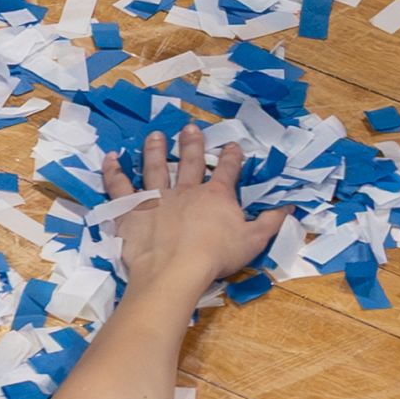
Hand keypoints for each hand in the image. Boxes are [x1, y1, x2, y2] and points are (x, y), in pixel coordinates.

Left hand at [108, 126, 279, 299]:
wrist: (174, 270)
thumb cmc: (215, 257)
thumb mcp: (253, 240)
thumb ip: (271, 222)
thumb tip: (289, 207)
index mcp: (216, 195)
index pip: (227, 169)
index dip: (231, 157)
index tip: (232, 146)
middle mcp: (186, 190)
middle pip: (190, 161)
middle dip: (192, 143)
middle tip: (190, 128)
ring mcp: (156, 197)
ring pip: (155, 167)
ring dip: (156, 149)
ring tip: (155, 135)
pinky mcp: (131, 209)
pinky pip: (118, 186)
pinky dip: (113, 171)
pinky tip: (111, 158)